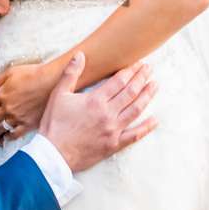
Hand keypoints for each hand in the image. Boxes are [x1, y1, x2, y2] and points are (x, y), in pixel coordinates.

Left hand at [0, 57, 63, 137]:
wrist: (52, 81)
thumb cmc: (32, 73)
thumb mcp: (12, 72)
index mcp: (2, 95)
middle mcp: (7, 108)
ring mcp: (17, 117)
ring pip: (0, 128)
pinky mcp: (28, 124)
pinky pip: (15, 134)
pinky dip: (8, 137)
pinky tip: (5, 138)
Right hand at [37, 53, 157, 175]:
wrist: (53, 154)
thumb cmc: (54, 124)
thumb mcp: (58, 95)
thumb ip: (71, 74)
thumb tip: (80, 55)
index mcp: (96, 100)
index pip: (119, 81)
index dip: (131, 70)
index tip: (139, 64)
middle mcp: (108, 113)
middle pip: (131, 92)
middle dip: (142, 79)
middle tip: (149, 70)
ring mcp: (113, 130)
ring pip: (136, 110)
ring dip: (147, 96)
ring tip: (155, 86)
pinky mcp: (114, 144)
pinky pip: (134, 135)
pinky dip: (146, 127)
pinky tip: (155, 120)